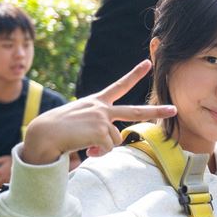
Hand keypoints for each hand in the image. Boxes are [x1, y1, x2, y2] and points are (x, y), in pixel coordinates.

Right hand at [22, 61, 175, 164]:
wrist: (42, 134)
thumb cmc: (57, 131)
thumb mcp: (79, 123)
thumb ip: (98, 129)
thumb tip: (108, 144)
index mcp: (96, 102)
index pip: (119, 86)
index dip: (134, 74)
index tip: (148, 63)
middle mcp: (102, 107)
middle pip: (135, 111)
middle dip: (156, 111)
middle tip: (174, 109)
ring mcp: (102, 118)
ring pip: (116, 139)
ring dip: (102, 146)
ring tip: (83, 143)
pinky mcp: (101, 130)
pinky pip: (108, 148)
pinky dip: (97, 152)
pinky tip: (83, 147)